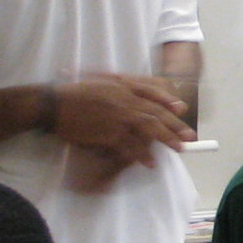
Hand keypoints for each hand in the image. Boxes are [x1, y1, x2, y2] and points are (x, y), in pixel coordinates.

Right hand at [49, 74, 196, 171]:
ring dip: (165, 140)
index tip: (181, 109)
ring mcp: (119, 117)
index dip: (168, 101)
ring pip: (149, 130)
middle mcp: (124, 100)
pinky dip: (143, 155)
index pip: (152, 92)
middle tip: (188, 136)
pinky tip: (151, 162)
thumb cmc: (72, 92)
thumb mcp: (98, 80)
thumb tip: (129, 86)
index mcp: (122, 85)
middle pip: (156, 113)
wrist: (54, 104)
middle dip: (175, 125)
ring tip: (178, 149)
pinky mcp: (110, 134)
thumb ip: (117, 84)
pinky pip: (131, 146)